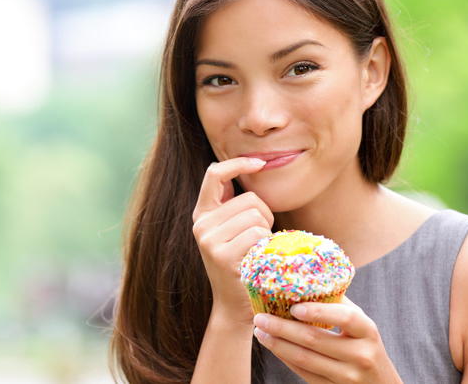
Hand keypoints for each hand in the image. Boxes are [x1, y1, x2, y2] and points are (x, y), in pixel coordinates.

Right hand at [192, 157, 273, 324]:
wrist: (235, 306)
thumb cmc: (242, 263)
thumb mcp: (233, 230)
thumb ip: (235, 203)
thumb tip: (250, 165)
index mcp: (203, 214)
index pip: (215, 173)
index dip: (238, 163)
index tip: (259, 163)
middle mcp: (201, 224)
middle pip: (249, 198)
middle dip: (264, 215)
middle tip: (259, 239)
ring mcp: (209, 239)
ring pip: (256, 215)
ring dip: (266, 231)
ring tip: (257, 250)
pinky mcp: (222, 255)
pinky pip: (257, 233)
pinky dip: (265, 244)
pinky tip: (257, 259)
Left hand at [253, 297, 402, 382]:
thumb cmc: (366, 347)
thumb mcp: (362, 326)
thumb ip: (340, 306)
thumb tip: (308, 281)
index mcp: (367, 332)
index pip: (344, 317)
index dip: (319, 311)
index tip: (294, 307)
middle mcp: (360, 355)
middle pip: (315, 340)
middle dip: (283, 327)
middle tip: (260, 316)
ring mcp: (347, 376)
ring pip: (305, 359)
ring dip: (277, 344)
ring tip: (260, 331)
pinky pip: (303, 373)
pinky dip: (285, 358)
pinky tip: (273, 346)